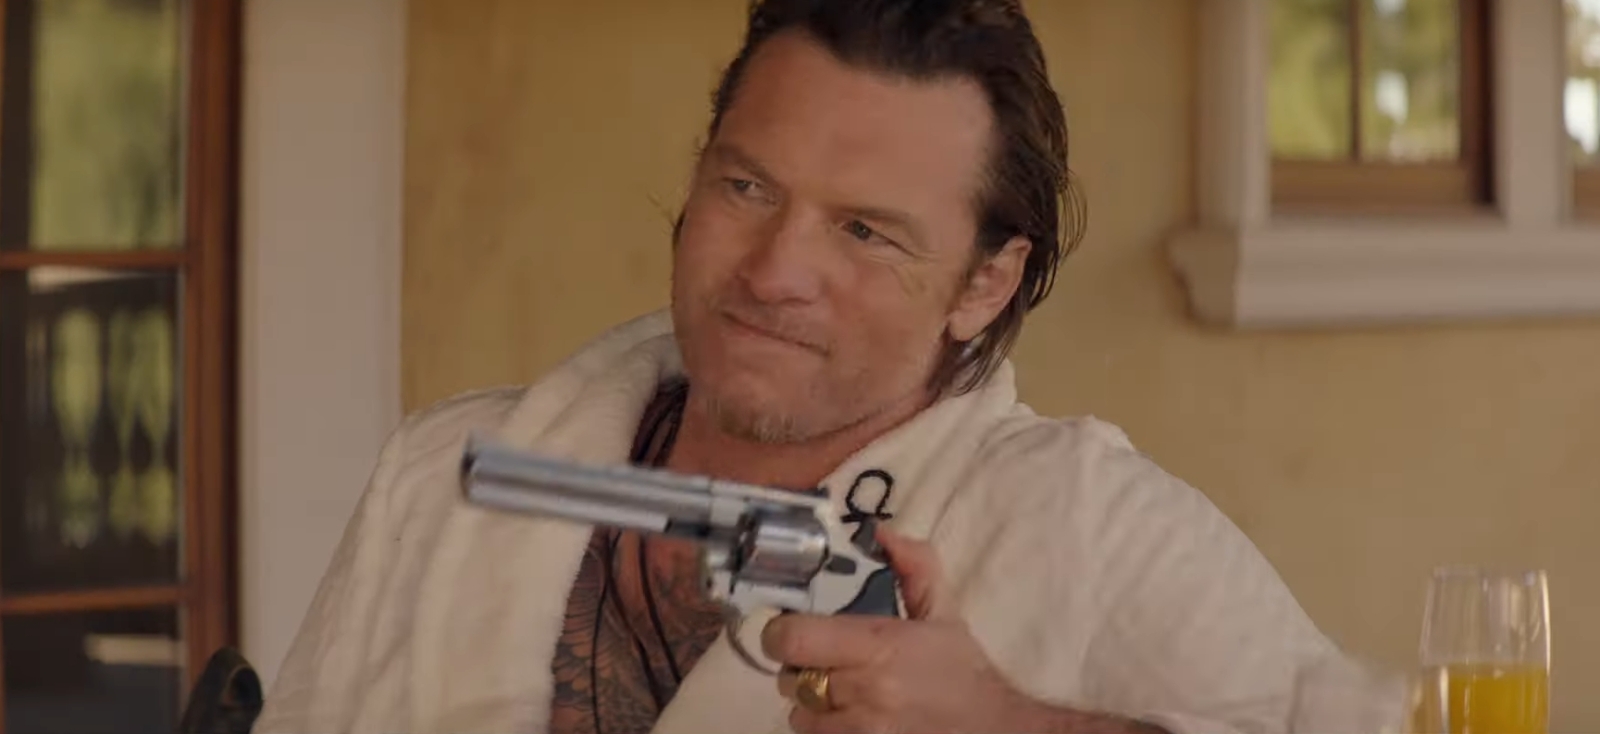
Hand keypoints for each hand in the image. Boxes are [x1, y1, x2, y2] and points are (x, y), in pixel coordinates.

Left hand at [762, 527, 1037, 733]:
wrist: (990, 729)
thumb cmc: (961, 670)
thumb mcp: (943, 612)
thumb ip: (915, 566)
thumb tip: (881, 532)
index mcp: (877, 646)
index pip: (793, 639)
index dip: (781, 633)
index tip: (790, 628)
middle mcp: (862, 690)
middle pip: (790, 678)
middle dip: (800, 667)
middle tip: (822, 661)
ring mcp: (859, 729)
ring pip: (800, 714)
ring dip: (812, 702)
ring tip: (840, 693)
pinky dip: (825, 727)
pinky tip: (849, 716)